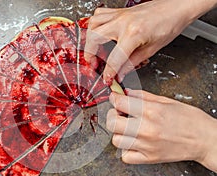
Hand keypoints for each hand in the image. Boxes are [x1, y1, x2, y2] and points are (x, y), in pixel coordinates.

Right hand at [85, 0, 216, 82]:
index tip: (107, 79)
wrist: (176, 7)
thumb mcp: (152, 49)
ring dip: (89, 39)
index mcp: (133, 33)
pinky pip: (99, 14)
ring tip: (93, 49)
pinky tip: (99, 33)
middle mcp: (123, 22)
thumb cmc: (169, 24)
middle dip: (90, 55)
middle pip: (94, 38)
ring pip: (93, 24)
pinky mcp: (119, 11)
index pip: (114, 58)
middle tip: (94, 65)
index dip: (109, 72)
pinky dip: (95, 25)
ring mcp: (119, 14)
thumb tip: (120, 73)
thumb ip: (132, 62)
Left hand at [106, 89, 216, 171]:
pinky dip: (126, 150)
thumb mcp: (167, 101)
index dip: (113, 98)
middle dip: (111, 115)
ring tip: (127, 129)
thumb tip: (126, 93)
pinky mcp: (149, 158)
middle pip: (111, 123)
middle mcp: (145, 128)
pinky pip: (125, 157)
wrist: (205, 139)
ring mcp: (146, 145)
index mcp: (150, 111)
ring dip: (119, 133)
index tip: (114, 98)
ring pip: (116, 140)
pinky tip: (133, 143)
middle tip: (118, 113)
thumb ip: (143, 96)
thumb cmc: (189, 119)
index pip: (119, 103)